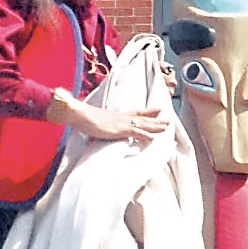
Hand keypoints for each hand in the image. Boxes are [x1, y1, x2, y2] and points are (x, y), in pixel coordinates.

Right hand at [49, 90, 167, 144]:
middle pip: (143, 118)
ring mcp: (121, 123)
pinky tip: (153, 138)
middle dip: (156, 120)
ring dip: (155, 126)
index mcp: (117, 115)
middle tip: (169, 121)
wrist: (79, 114)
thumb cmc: (83, 118)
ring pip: (142, 124)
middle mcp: (121, 118)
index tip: (158, 109)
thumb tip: (98, 126)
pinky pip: (134, 132)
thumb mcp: (95, 122)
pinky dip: (144, 135)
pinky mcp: (118, 130)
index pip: (136, 112)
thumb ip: (100, 124)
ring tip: (166, 127)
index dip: (148, 111)